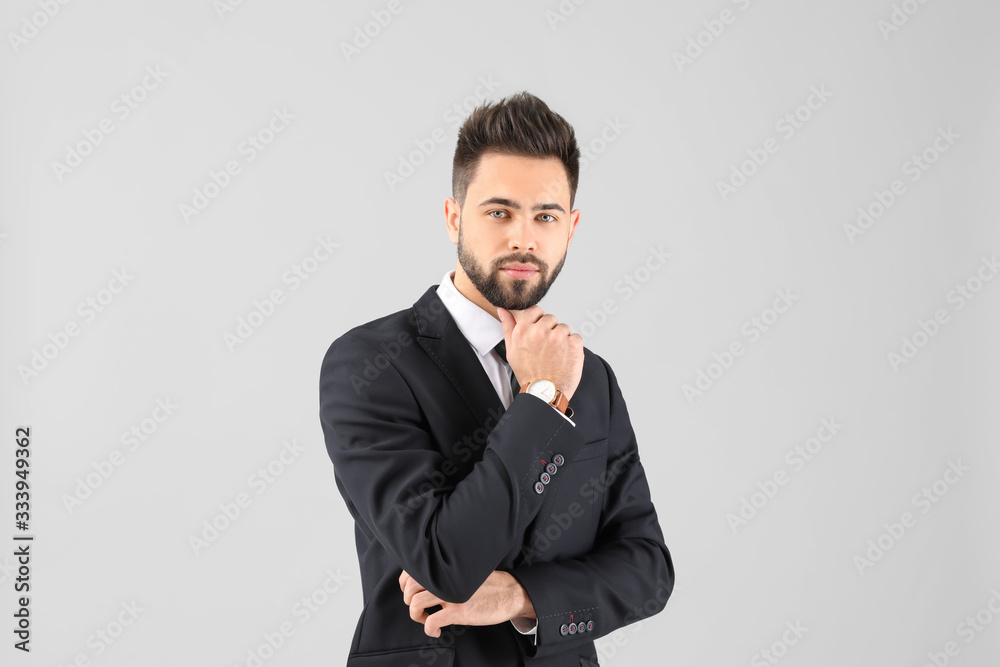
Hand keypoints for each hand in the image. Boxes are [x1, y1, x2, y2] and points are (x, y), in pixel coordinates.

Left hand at [399, 569, 534, 637]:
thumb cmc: (488, 583)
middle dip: (408, 601)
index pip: (412, 571)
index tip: (408, 592)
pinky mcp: (458, 611)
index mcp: (445, 568)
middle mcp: (445, 578)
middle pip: (410, 588)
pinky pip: (431, 622)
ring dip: (415, 615)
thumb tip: (426, 578)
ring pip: (415, 603)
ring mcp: (451, 594)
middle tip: (418, 608)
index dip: (404, 584)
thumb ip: (446, 572)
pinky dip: (428, 629)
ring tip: (425, 619)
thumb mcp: (464, 571)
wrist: (510, 593)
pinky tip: (436, 632)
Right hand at [496, 305, 582, 401]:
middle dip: (550, 331)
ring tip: (555, 355)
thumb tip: (503, 309)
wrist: (544, 393)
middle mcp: (540, 331)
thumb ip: (508, 326)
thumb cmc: (528, 373)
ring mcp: (558, 337)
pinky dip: (573, 347)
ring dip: (562, 339)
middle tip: (546, 349)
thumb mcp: (512, 350)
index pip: (535, 310)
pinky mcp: (573, 343)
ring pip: (564, 328)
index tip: (539, 333)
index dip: (538, 321)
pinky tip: (565, 358)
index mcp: (523, 330)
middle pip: (551, 319)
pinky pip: (575, 337)